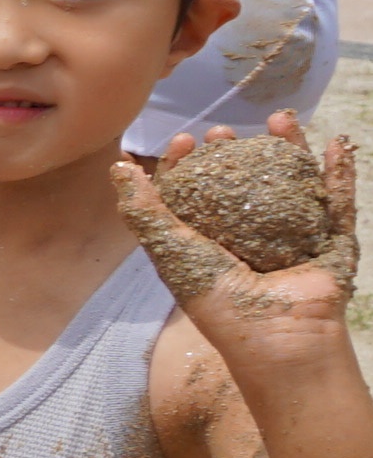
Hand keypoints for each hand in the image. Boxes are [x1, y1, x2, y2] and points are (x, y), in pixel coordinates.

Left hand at [117, 121, 359, 355]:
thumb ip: (146, 212)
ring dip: (290, 149)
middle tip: (224, 132)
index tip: (186, 140)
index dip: (189, 165)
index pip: (198, 194)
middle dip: (235, 153)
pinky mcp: (333, 244)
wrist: (279, 339)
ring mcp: (295, 239)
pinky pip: (338, 202)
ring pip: (294, 183)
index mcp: (211, 244)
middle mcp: (252, 239)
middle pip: (245, 183)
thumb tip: (118, 168)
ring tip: (280, 118)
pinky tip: (333, 144)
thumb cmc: (220, 303)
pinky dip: (338, 174)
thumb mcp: (173, 252)